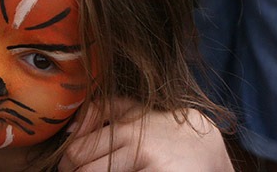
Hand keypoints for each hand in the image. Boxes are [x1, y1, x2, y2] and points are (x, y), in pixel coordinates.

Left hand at [58, 98, 230, 170]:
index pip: (77, 150)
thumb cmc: (164, 131)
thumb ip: (102, 110)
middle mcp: (138, 147)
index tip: (69, 167)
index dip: (67, 163)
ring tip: (108, 171)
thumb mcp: (136, 111)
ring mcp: (151, 167)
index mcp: (126, 128)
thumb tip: (69, 128)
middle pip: (85, 170)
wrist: (209, 152)